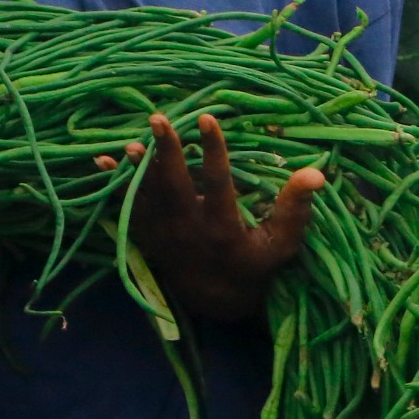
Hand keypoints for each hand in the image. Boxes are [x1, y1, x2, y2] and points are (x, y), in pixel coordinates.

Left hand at [97, 114, 321, 323]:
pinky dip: (114, 187)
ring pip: (147, 197)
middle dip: (166, 151)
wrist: (219, 301)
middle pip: (173, 186)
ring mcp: (164, 235)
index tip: (208, 117)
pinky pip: (127, 209)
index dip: (213, 150)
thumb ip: (295, 208)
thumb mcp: (283, 243)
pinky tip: (103, 163)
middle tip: (160, 119)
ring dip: (139, 168)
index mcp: (222, 228)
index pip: (217, 183)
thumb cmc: (257, 267)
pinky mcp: (149, 238)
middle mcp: (189, 230)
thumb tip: (315, 172)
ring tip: (133, 141)